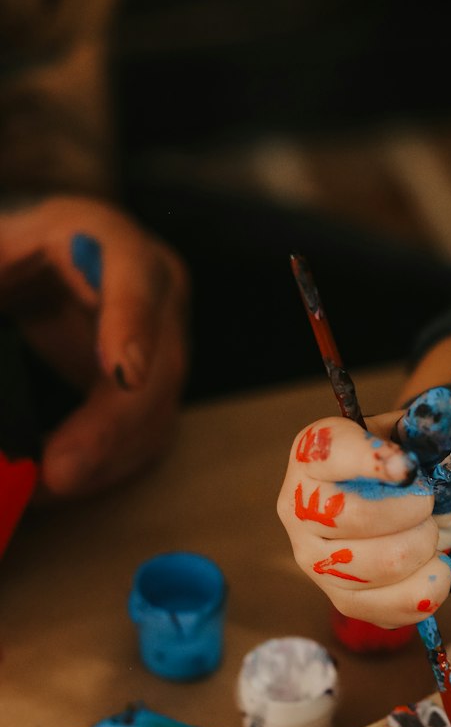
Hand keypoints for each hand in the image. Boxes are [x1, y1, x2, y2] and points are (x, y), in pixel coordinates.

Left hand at [0, 196, 188, 497]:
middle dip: (111, 425)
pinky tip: (52, 485)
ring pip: (158, 411)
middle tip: (59, 471)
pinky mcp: (152, 384)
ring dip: (103, 460)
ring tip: (37, 487)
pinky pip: (143, 436)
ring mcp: (160, 342)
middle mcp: (152, 290)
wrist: (31, 253)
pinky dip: (101, 468)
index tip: (123, 372)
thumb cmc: (8, 249)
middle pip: (159, 363)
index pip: (133, 273)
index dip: (132, 322)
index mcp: (105, 239)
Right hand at [276, 403, 450, 627]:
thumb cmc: (407, 469)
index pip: (329, 454)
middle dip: (413, 507)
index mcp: (311, 456)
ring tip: (430, 531)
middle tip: (428, 501)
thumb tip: (443, 416)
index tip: (409, 467)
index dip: (373, 461)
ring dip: (427, 544)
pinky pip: (400, 603)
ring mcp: (316, 563)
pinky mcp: (344, 602)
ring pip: (384, 563)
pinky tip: (435, 563)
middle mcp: (298, 510)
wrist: (412, 509)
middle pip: (355, 515)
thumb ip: (425, 426)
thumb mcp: (411, 436)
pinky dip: (435, 580)